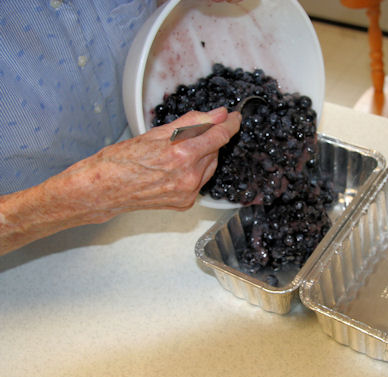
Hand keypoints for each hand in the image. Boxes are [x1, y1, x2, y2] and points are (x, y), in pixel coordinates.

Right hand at [0, 107, 240, 254]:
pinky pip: (200, 180)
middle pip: (214, 150)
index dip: (231, 124)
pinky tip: (175, 167)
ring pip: (209, 166)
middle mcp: (189, 176)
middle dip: (209, 138)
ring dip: (203, 154)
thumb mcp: (156, 132)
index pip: (219, 136)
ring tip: (177, 152)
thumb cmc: (121, 160)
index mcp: (181, 154)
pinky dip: (195, 170)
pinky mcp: (186, 203)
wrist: (103, 189)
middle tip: (191, 133)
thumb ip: (192, 122)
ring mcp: (188, 192)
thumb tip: (217, 114)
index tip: (235, 117)